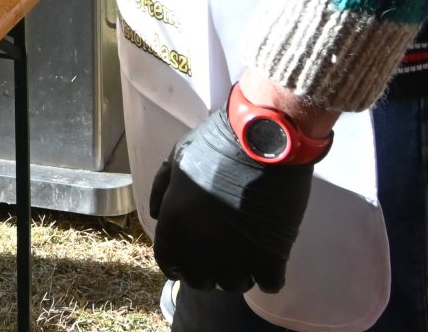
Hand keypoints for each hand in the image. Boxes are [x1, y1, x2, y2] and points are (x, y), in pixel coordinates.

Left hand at [149, 106, 314, 293]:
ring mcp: (237, 257)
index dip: (178, 261)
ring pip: (234, 285)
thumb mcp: (175, 159)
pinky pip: (269, 284)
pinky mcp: (271, 257)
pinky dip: (268, 275)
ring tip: (244, 253)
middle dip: (206, 270)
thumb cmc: (214, 144)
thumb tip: (156, 214)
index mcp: (174, 226)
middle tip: (218, 251)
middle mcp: (201, 249)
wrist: (261, 141)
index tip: (189, 254)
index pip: (169, 264)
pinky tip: (267, 259)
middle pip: (201, 281)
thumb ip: (161, 190)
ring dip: (237, 273)